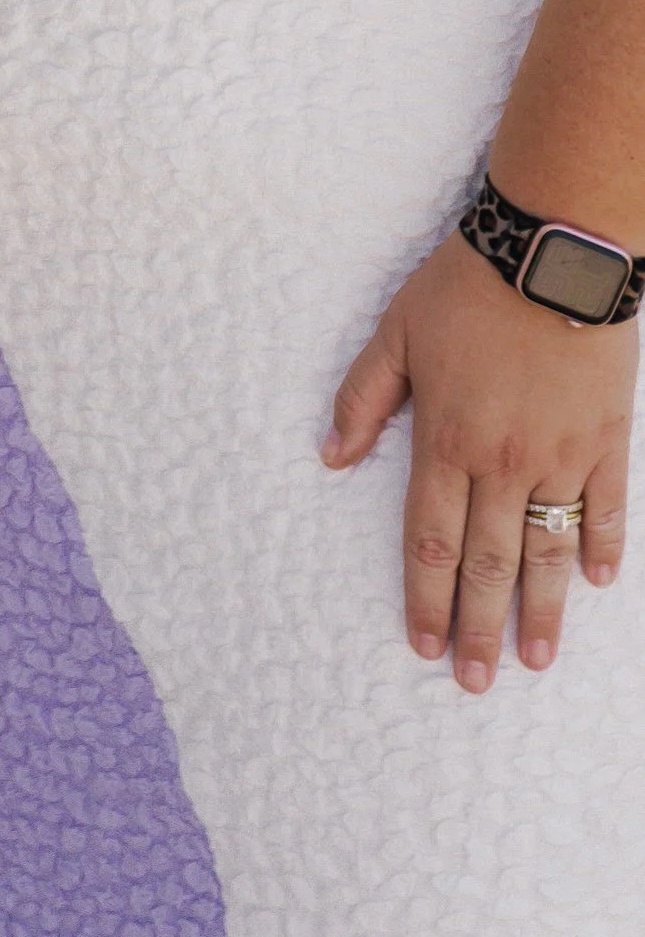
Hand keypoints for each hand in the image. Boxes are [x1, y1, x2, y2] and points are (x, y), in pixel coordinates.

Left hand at [323, 227, 633, 686]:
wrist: (552, 254)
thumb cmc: (465, 287)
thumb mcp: (395, 332)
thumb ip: (362, 397)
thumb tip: (328, 455)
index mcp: (447, 438)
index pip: (430, 538)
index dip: (425, 596)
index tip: (423, 644)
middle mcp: (504, 461)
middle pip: (488, 562)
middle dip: (478, 627)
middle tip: (475, 683)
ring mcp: (562, 456)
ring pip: (548, 551)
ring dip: (541, 610)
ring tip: (534, 661)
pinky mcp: (607, 439)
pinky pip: (606, 507)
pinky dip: (601, 547)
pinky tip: (596, 584)